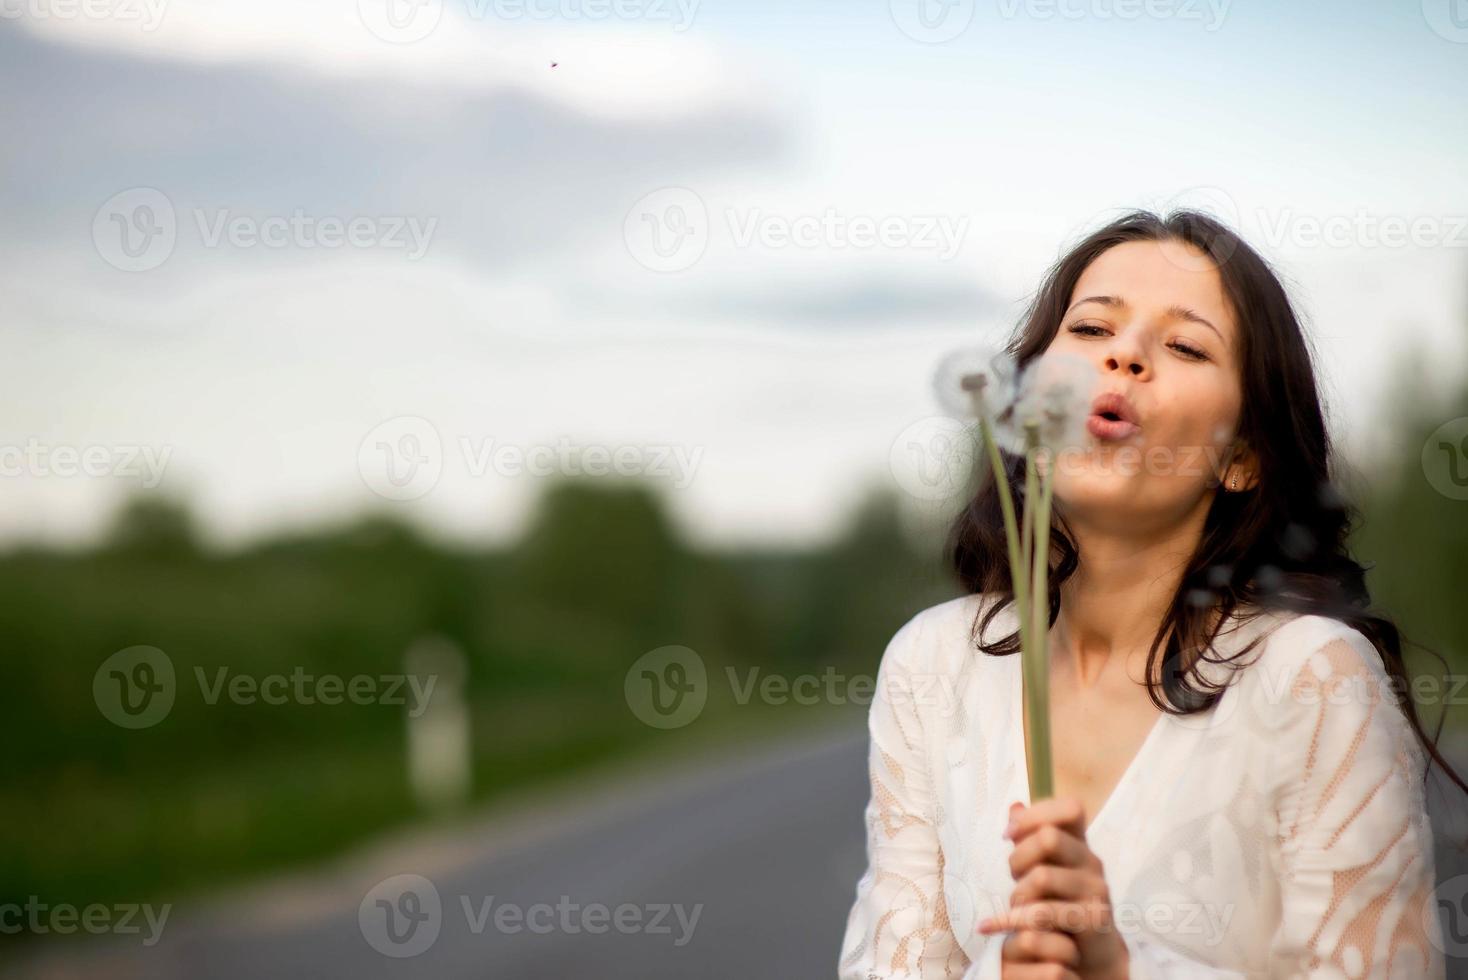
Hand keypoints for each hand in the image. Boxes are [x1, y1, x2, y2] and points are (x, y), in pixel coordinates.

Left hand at [977, 798, 1129, 979]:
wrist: (1091, 954)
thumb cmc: (1060, 904)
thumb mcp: (1045, 867)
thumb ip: (1030, 838)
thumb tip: (1015, 806)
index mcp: (1080, 844)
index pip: (1070, 808)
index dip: (1035, 815)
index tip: (1008, 834)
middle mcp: (1092, 862)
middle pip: (1049, 838)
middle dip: (1018, 857)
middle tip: (1012, 878)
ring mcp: (1096, 890)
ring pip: (1042, 876)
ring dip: (1017, 893)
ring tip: (1012, 907)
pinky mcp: (1093, 919)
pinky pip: (1043, 914)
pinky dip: (1010, 920)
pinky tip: (989, 926)